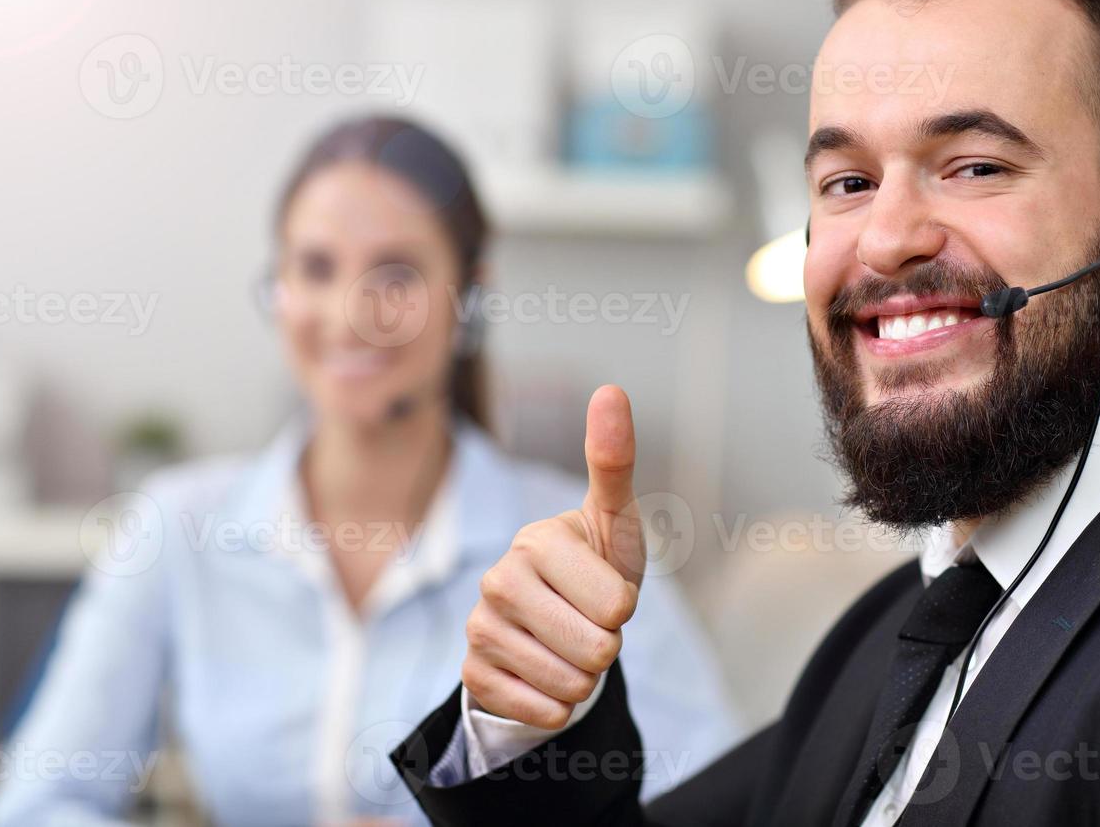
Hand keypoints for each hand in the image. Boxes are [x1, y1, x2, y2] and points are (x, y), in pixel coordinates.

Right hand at [462, 385, 646, 728]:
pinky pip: (539, 710)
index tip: (607, 590)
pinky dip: (557, 704)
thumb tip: (611, 389)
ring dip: (584, 677)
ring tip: (570, 645)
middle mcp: (498, 580)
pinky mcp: (473, 674)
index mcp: (537, 541)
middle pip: (596, 649)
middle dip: (607, 644)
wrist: (556, 623)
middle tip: (590, 621)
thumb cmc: (595, 564)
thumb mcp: (613, 518)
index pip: (617, 605)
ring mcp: (480, 629)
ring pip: (569, 684)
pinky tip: (547, 677)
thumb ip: (613, 460)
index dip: (626, 607)